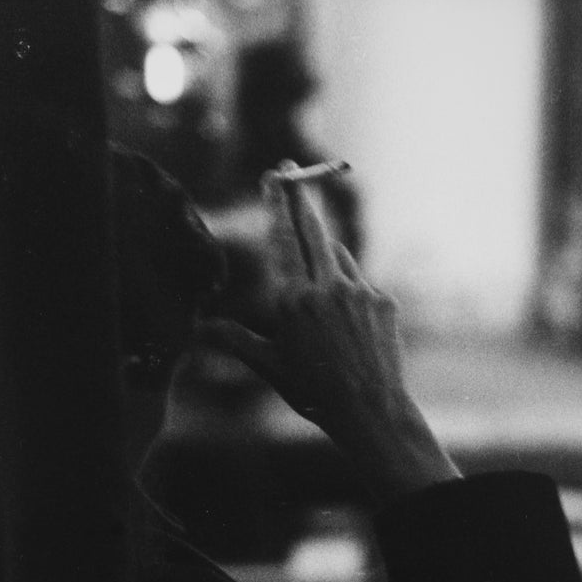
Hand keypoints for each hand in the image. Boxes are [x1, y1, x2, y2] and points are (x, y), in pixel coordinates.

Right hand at [197, 165, 459, 506]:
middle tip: (291, 171)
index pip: (282, 238)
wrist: (369, 411)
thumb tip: (199, 327)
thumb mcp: (269, 366)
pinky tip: (345, 319)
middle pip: (312, 228)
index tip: (274, 177)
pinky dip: (348, 288)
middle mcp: (327, 287)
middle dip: (299, 197)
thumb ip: (235, 340)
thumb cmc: (313, 392)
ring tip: (317, 282)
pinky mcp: (382, 300)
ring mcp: (358, 291)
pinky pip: (359, 282)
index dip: (277, 204)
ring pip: (337, 255)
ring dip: (324, 252)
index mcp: (293, 299)